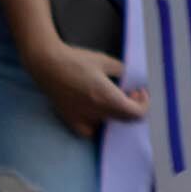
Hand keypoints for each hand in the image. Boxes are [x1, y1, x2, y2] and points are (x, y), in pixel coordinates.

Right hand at [27, 37, 148, 139]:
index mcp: (107, 98)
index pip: (136, 114)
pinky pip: (88, 131)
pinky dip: (97, 125)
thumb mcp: (106, 61)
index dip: (143, 104)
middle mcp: (95, 112)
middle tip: (131, 92)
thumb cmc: (76, 60)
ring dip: (116, 114)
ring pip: (108, 125)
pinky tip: (97, 113)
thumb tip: (131, 78)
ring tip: (114, 99)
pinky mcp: (69, 119)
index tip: (140, 91)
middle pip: (124, 119)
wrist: (47, 64)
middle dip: (132, 106)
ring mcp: (81, 118)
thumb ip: (123, 71)